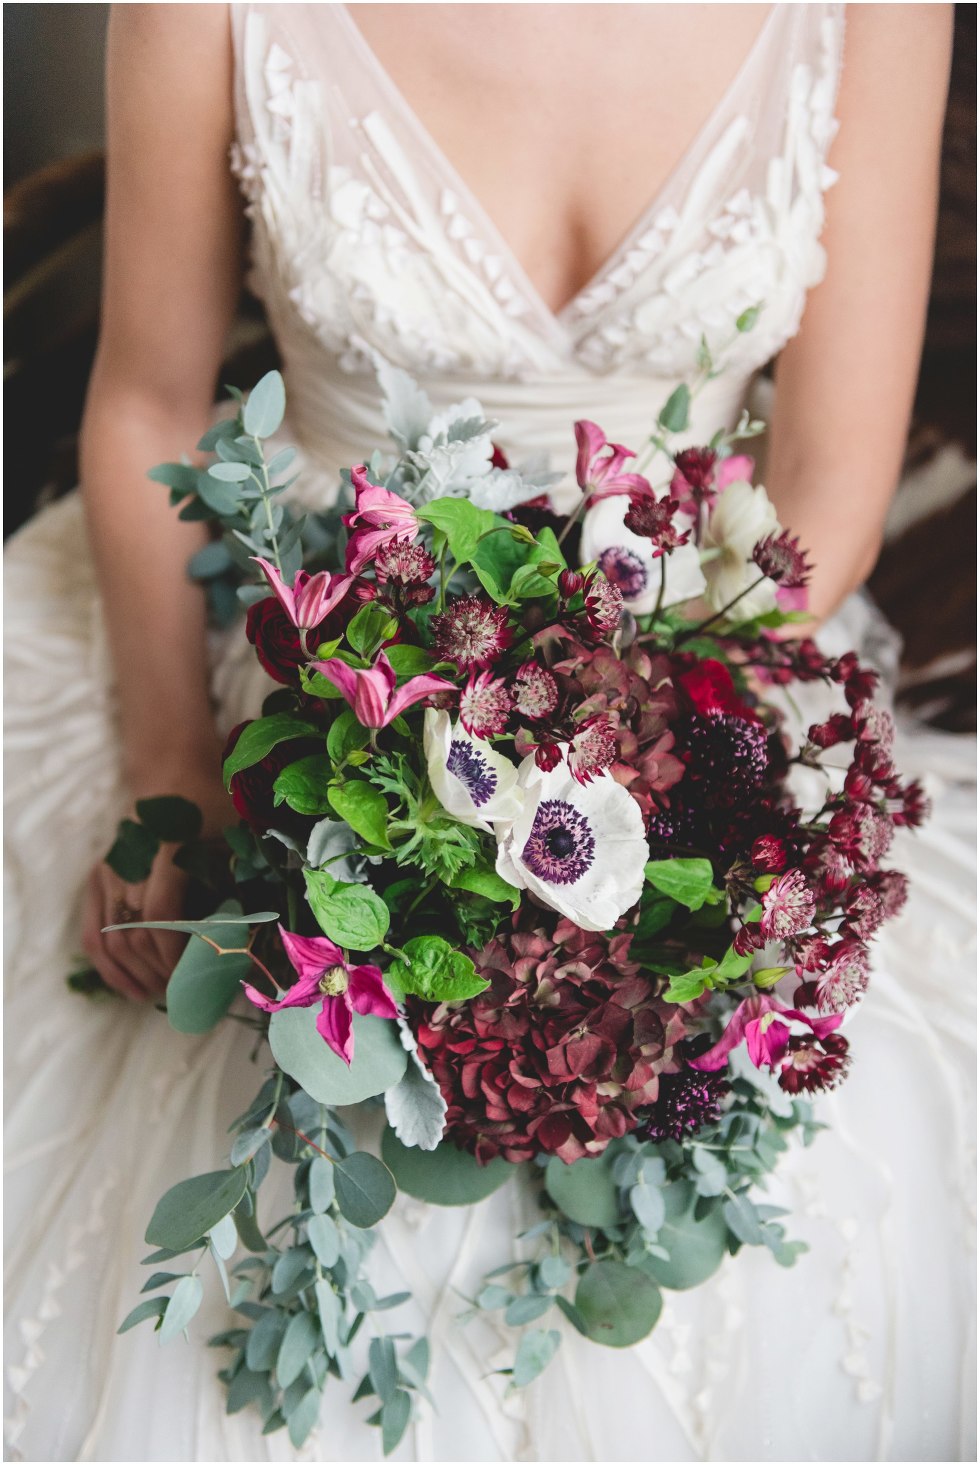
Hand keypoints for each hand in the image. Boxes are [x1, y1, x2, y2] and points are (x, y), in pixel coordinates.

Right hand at [81, 760, 233, 1000]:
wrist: (170, 769)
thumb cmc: (211, 803)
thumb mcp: (234, 833)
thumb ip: (240, 877)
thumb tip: (254, 933)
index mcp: (167, 850)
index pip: (161, 916)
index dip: (176, 954)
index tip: (198, 976)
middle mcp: (131, 863)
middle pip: (135, 934)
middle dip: (159, 971)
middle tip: (188, 993)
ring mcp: (109, 870)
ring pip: (111, 938)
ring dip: (134, 974)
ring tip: (160, 995)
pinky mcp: (98, 877)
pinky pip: (93, 930)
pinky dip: (106, 964)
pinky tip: (126, 986)